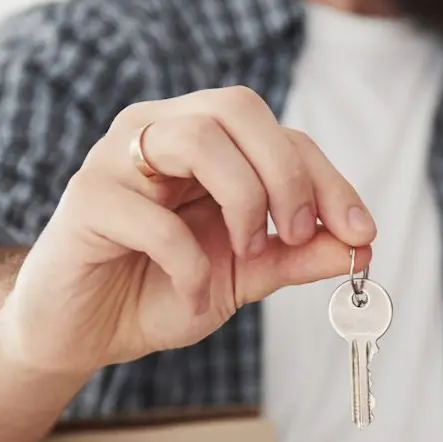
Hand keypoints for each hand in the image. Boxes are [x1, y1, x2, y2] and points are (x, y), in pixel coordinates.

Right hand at [0, 87, 374, 375]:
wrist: (80, 333)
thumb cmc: (158, 290)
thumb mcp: (243, 277)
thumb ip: (298, 257)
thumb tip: (362, 247)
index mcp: (202, 140)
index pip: (278, 133)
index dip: (327, 178)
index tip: (361, 233)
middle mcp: (158, 132)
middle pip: (238, 108)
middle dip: (286, 174)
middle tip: (297, 235)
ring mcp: (116, 159)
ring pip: (196, 139)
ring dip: (243, 202)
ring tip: (245, 255)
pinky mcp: (86, 200)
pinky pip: (152, 216)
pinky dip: (189, 263)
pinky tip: (192, 295)